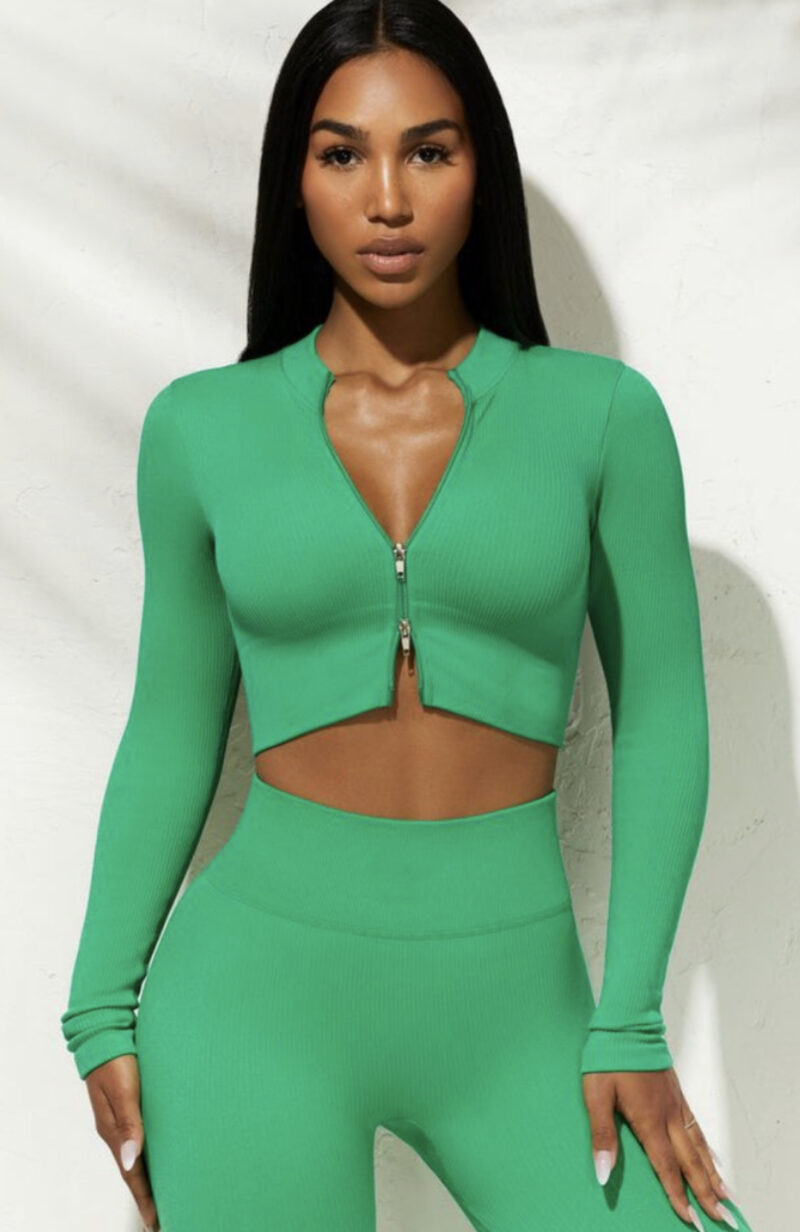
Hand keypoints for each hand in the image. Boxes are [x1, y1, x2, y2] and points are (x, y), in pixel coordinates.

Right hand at [85, 1053, 159, 1231]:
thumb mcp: (123, 1091)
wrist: (105, 1032)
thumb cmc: (116, 1060)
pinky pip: (139, 1139)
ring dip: (148, 1178)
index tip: (156, 1222)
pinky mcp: (129, 1107)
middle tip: (161, 1220)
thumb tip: (130, 1161)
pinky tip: (159, 1157)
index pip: (131, 1174)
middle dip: (146, 1196)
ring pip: (136, 1157)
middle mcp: (116, 1130)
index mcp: (114, 1131)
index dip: (144, 1199)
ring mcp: (121, 1119)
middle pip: (133, 1171)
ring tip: (162, 1197)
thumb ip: (129, 1124)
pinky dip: (148, 1156)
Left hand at [582, 1067, 738, 1228]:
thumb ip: (602, 1135)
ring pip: (698, 1145)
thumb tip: (603, 1172)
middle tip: (722, 1216)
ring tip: (726, 1194)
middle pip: (690, 1162)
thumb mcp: (596, 1095)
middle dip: (705, 1192)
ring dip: (712, 1172)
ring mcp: (675, 1103)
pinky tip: (712, 1155)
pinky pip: (697, 1126)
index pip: (666, 1167)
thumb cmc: (608, 1057)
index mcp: (649, 1120)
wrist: (628, 1023)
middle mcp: (668, 1116)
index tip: (691, 1218)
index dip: (677, 1194)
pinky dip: (707, 1146)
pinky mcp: (677, 1092)